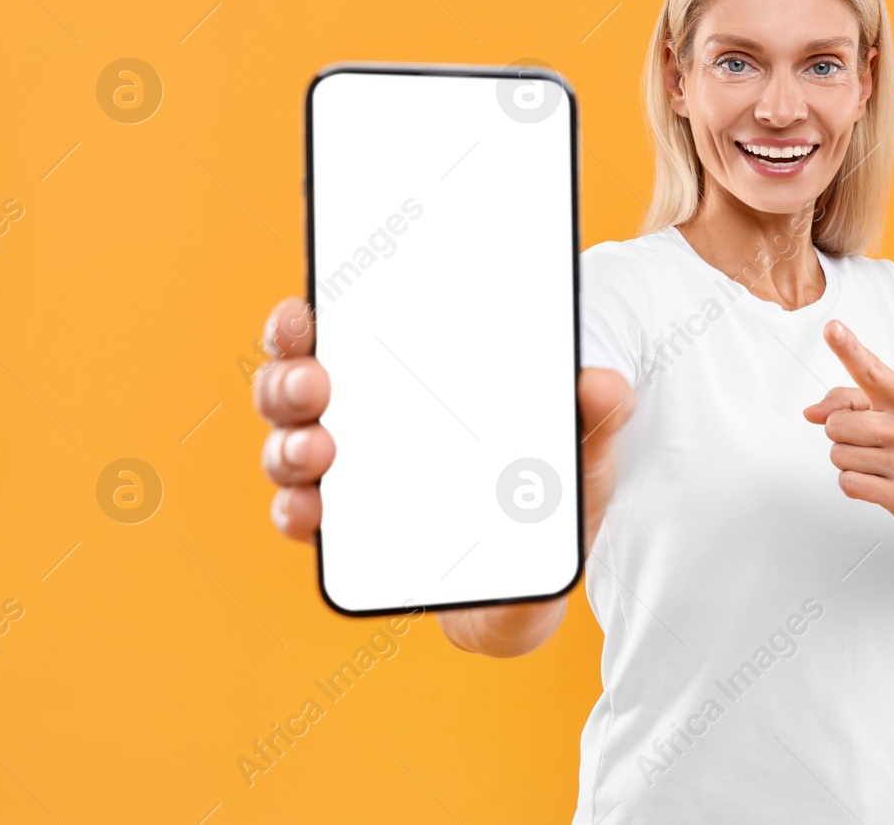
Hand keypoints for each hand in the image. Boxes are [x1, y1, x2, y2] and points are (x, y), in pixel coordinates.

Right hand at [252, 297, 634, 553]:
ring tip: (318, 449)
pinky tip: (311, 512)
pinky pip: (302, 518)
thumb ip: (598, 417)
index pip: (336, 334)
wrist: (536, 581)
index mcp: (407, 379)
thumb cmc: (546, 492)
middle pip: (294, 387)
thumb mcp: (583, 451)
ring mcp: (346, 481)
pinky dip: (296, 513)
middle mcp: (360, 422)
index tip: (304, 313)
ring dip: (288, 446)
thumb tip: (606, 384)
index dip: (303, 321)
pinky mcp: (348, 539)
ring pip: (287, 450)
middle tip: (316, 383)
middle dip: (289, 379)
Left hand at [802, 320, 893, 526]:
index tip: (832, 328)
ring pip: (837, 454)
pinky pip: (847, 482)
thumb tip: (811, 412)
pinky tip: (880, 481)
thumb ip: (851, 401)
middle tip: (870, 439)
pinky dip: (855, 482)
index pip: (873, 371)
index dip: (849, 349)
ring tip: (880, 461)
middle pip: (836, 423)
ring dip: (849, 459)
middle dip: (842, 432)